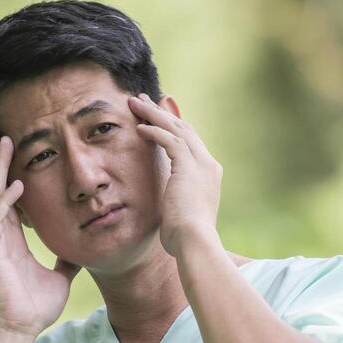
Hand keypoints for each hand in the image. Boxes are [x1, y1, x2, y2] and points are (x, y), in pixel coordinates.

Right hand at [0, 132, 80, 335]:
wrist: (21, 328)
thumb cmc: (36, 305)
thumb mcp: (60, 275)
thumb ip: (67, 259)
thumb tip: (79, 248)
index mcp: (13, 237)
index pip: (10, 196)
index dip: (10, 173)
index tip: (15, 150)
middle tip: (2, 135)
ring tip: (1, 144)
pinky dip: (6, 200)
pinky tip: (17, 184)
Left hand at [127, 93, 221, 258]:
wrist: (195, 243)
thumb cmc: (185, 238)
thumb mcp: (180, 214)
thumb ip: (175, 201)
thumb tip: (170, 208)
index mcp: (208, 174)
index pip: (190, 141)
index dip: (172, 126)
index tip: (155, 116)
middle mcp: (208, 164)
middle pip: (183, 128)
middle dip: (161, 112)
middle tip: (142, 100)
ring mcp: (201, 164)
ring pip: (175, 128)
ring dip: (153, 114)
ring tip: (134, 104)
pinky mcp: (188, 166)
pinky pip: (169, 140)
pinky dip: (154, 131)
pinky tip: (138, 127)